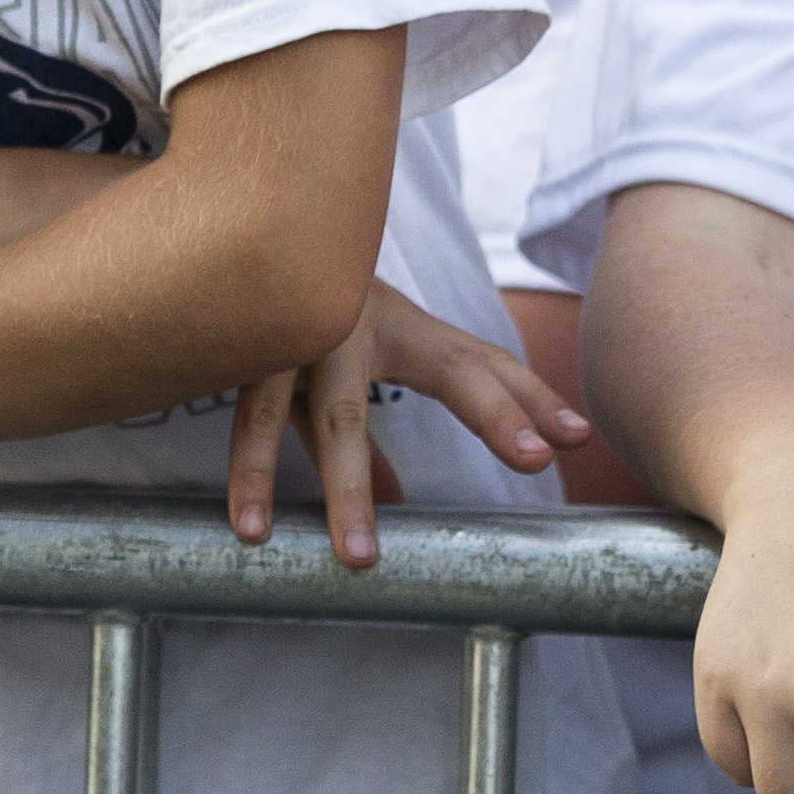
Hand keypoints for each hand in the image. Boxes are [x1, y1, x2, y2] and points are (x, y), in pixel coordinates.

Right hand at [226, 278, 590, 568]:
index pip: (481, 362)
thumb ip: (371, 439)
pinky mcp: (251, 346)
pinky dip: (252, 474)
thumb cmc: (289, 316)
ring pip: (339, 417)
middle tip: (537, 458)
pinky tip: (251, 528)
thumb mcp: (339, 372)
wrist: (218, 233)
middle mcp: (368, 320)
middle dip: (495, 409)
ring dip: (349, 489)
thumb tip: (394, 497)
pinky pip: (253, 420)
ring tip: (360, 559)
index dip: (528, 398)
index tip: (574, 438)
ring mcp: (312, 329)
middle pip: (449, 367)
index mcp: (401, 327)